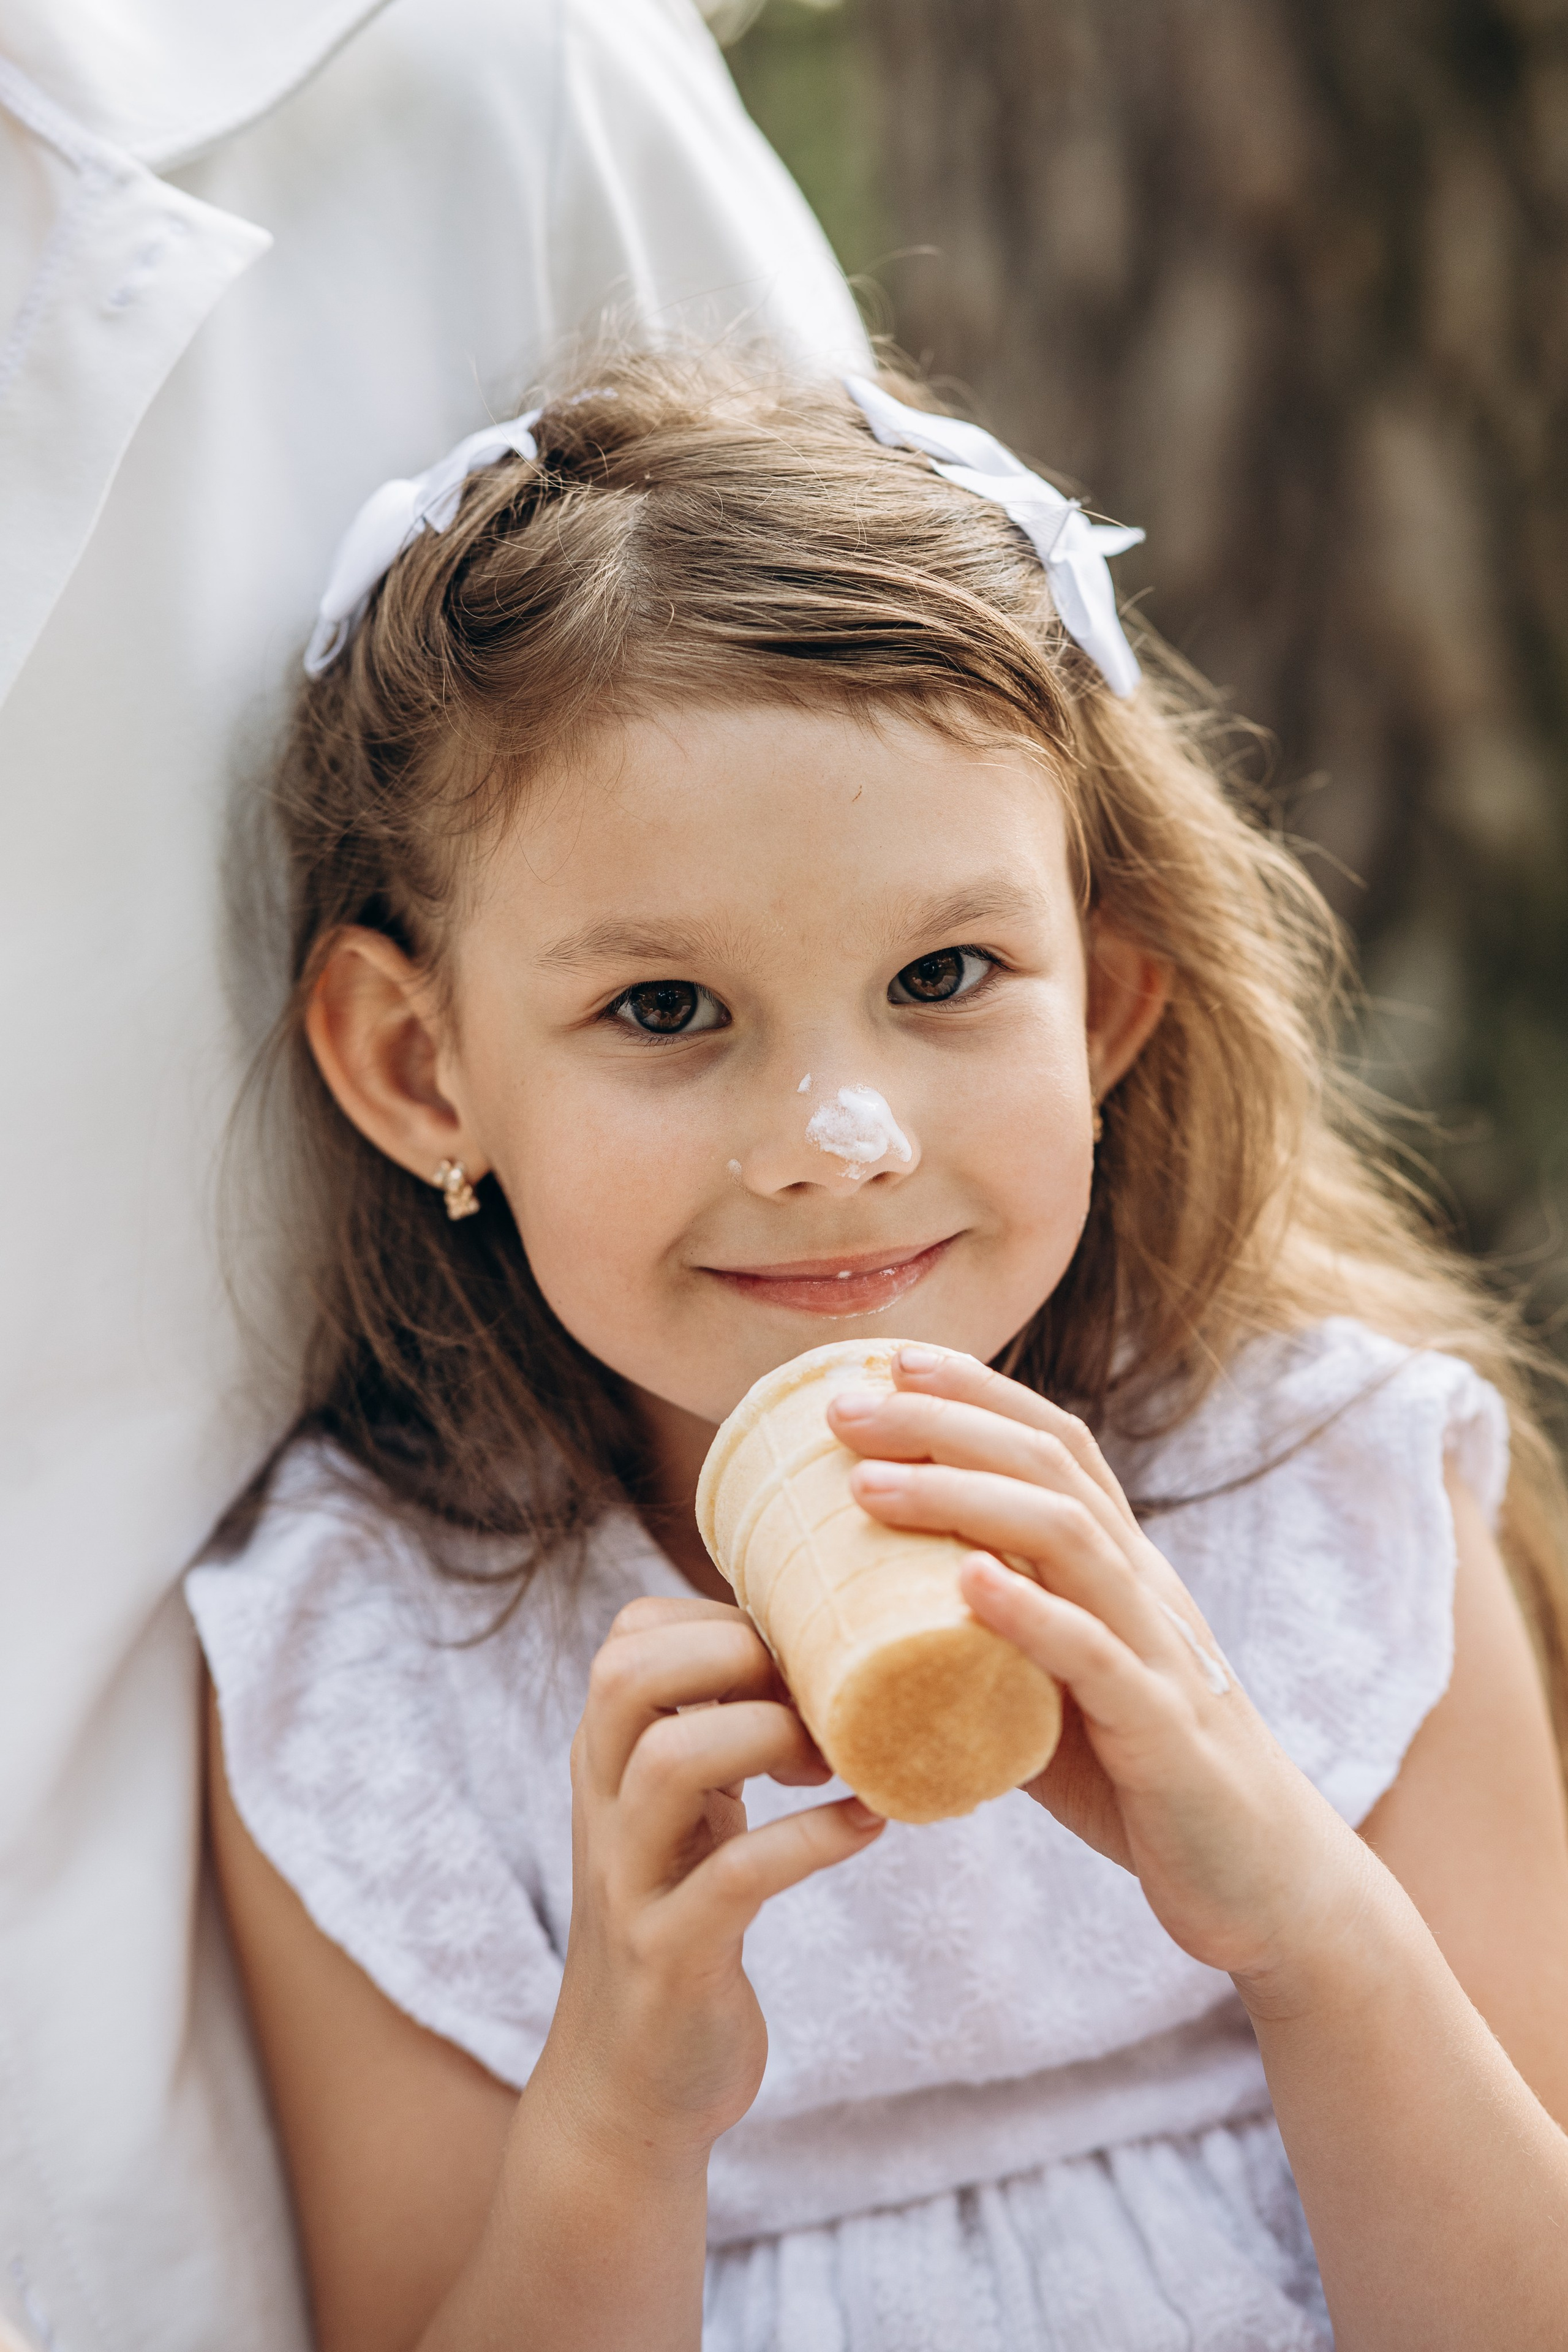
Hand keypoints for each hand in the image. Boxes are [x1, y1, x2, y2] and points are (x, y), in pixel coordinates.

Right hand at [540, 1596, 883, 2174]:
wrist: (628, 2089)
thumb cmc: (678, 1923)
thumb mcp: (677, 1817)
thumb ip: (708, 1732)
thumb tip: (807, 1645)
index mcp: (606, 1762)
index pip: (629, 1637)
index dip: (717, 1619)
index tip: (791, 1659)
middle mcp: (603, 1808)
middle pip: (627, 1676)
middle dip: (732, 1654)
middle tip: (812, 1695)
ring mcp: (629, 1883)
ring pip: (670, 1761)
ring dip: (769, 1736)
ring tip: (834, 1760)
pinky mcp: (669, 1958)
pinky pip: (737, 1877)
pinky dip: (813, 1840)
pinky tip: (867, 1826)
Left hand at [825, 1349, 1365, 1994]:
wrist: (1261, 1882)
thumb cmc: (1142, 1781)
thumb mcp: (1053, 1691)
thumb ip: (982, 1648)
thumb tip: (860, 1634)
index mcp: (1120, 1569)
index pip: (1054, 1444)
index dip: (976, 1391)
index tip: (889, 1360)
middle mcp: (1143, 1588)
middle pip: (1049, 1466)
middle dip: (943, 1422)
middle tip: (844, 1407)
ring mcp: (1159, 1652)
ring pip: (1068, 1537)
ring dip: (962, 1498)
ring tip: (869, 1485)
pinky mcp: (1164, 1731)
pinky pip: (1097, 1656)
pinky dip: (1031, 1613)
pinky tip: (969, 1586)